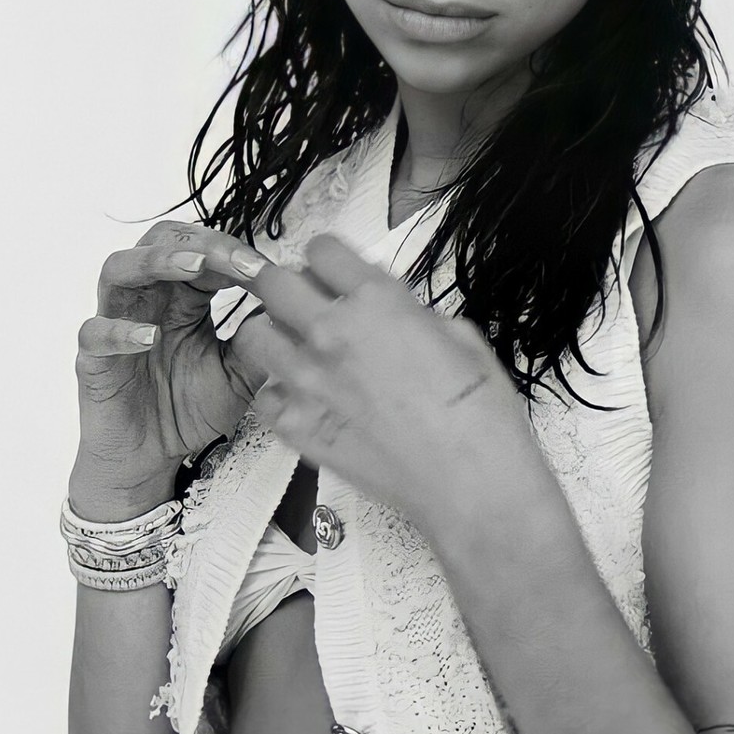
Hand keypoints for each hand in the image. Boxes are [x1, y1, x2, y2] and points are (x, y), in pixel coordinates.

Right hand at [70, 219, 272, 514]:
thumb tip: (294, 307)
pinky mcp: (94, 360)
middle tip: (236, 261)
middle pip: (158, 242)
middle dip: (198, 243)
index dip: (231, 251)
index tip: (266, 269)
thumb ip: (261, 341)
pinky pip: (93, 334)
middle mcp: (147, 300)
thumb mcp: (240, 375)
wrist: (152, 459)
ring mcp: (116, 324)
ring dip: (156, 261)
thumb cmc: (189, 409)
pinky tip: (148, 337)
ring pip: (118, 270)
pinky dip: (118, 331)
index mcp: (182, 298)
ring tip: (192, 267)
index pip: (200, 250)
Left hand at [227, 232, 532, 530]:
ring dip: (273, 335)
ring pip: (253, 335)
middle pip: (271, 282)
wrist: (470, 484)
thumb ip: (413, 315)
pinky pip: (265, 396)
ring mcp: (306, 381)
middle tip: (305, 303)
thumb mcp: (461, 337)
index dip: (329, 261)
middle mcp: (330, 333)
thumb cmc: (480, 412)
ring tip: (298, 351)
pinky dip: (280, 395)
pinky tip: (306, 401)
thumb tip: (396, 316)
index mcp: (376, 301)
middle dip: (286, 285)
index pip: (322, 249)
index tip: (336, 276)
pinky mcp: (296, 427)